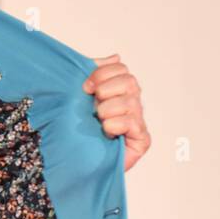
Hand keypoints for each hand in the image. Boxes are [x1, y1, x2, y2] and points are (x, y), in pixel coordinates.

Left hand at [82, 54, 148, 171]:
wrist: (77, 162)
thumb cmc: (80, 129)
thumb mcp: (82, 97)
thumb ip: (95, 74)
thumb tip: (115, 56)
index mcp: (120, 89)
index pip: (120, 68)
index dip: (101, 74)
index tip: (85, 88)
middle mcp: (133, 102)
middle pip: (129, 81)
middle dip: (105, 91)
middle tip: (93, 107)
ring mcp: (139, 121)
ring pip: (129, 102)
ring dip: (106, 112)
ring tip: (98, 123)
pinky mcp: (142, 140)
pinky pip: (131, 123)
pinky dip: (113, 126)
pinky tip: (106, 133)